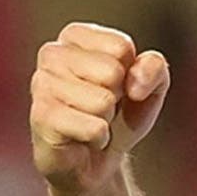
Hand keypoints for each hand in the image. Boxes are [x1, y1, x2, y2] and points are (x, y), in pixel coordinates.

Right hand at [29, 23, 170, 195]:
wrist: (98, 159)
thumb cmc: (121, 114)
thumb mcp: (152, 87)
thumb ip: (155, 68)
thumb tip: (134, 82)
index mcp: (75, 36)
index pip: (120, 47)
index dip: (131, 73)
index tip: (119, 84)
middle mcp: (52, 54)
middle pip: (111, 72)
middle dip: (118, 97)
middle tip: (104, 106)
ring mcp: (41, 85)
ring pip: (102, 101)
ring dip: (106, 119)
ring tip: (92, 120)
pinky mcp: (40, 117)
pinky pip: (93, 127)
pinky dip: (99, 137)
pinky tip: (85, 138)